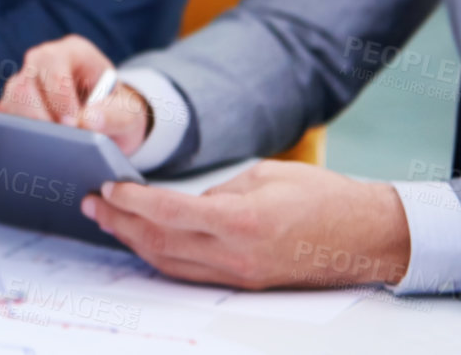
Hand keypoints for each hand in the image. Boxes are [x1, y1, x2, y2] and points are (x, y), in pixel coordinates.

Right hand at [0, 33, 150, 153]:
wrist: (108, 121)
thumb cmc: (117, 111)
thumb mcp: (128, 113)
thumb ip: (114, 116)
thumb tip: (88, 121)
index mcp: (73, 51)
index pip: (53, 64)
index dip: (59, 96)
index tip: (73, 125)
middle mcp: (43, 61)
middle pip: (24, 83)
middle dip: (41, 117)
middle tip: (63, 141)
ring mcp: (25, 80)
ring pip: (11, 100)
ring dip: (30, 127)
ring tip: (55, 145)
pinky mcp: (14, 103)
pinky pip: (5, 117)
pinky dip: (20, 134)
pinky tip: (41, 145)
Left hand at [81, 160, 411, 288]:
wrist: (369, 237)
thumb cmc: (324, 197)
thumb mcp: (265, 176)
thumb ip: (218, 191)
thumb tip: (181, 204)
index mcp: (243, 221)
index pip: (170, 212)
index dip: (132, 202)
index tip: (107, 186)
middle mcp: (237, 255)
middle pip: (160, 242)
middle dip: (119, 222)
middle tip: (91, 201)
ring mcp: (240, 275)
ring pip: (169, 263)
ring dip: (132, 242)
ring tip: (106, 219)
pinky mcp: (244, 283)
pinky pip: (190, 273)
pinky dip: (160, 256)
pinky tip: (142, 240)